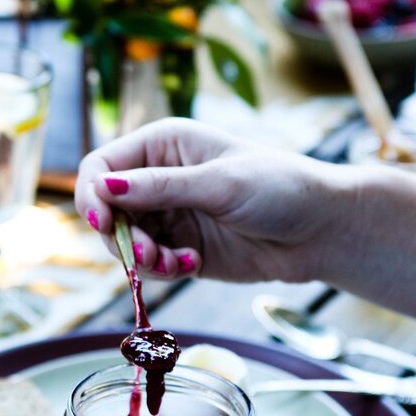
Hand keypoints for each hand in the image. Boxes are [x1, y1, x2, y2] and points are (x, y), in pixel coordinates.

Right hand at [75, 118, 347, 282]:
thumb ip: (159, 188)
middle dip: (121, 235)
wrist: (322, 229)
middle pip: (106, 208)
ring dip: (141, 257)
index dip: (93, 193)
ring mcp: (168, 215)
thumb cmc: (279, 187)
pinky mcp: (180, 248)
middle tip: (150, 254)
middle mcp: (158, 178)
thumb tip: (104, 186)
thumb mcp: (218, 184)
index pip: (102, 165)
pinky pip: (149, 264)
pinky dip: (161, 270)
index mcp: (162, 145)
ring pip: (124, 241)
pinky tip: (191, 265)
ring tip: (175, 263)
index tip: (104, 221)